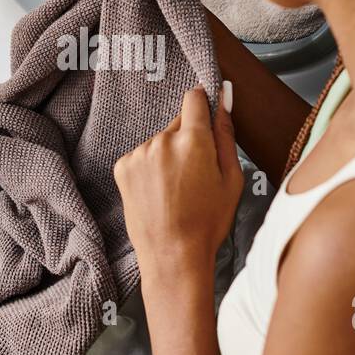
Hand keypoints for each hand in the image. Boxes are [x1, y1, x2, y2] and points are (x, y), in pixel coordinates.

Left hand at [113, 87, 243, 273]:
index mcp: (193, 140)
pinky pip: (142, 156)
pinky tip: (160, 193)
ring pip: (160, 141)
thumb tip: (223, 100)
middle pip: (178, 123)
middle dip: (189, 139)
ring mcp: (140, 153)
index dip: (203, 103)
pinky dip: (151, 168)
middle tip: (196, 173)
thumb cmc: (207, 222)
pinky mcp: (123, 167)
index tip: (205, 113)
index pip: (195, 98)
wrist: (172, 256)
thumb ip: (226, 134)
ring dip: (168, 155)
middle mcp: (162, 140)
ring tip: (177, 189)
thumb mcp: (231, 179)